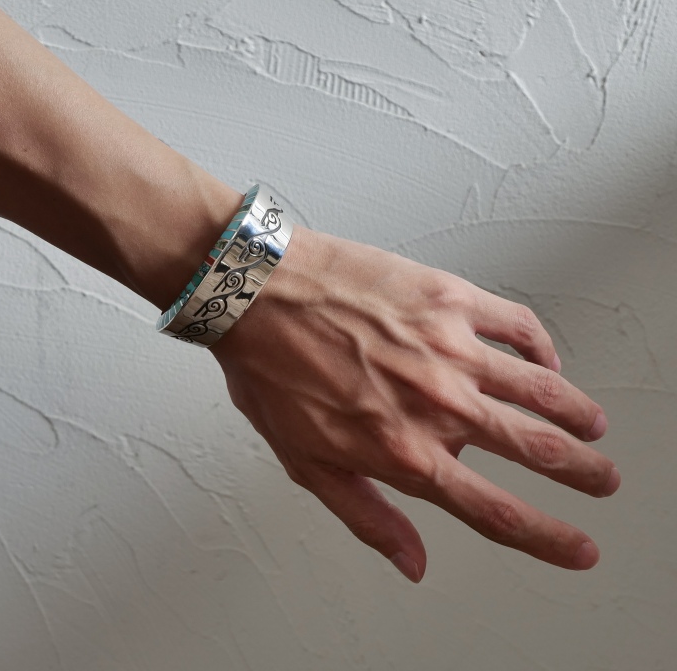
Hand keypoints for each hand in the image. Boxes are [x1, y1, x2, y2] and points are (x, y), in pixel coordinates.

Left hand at [209, 225, 619, 582]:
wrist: (254, 292)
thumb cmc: (271, 371)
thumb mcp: (306, 462)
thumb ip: (366, 515)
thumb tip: (413, 563)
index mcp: (403, 452)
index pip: (495, 511)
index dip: (548, 537)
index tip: (579, 547)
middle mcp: (436, 404)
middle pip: (535, 449)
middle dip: (582, 471)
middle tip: (601, 478)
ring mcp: (448, 348)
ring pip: (540, 388)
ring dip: (576, 413)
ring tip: (592, 424)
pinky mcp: (448, 299)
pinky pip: (516, 324)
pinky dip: (542, 346)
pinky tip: (545, 357)